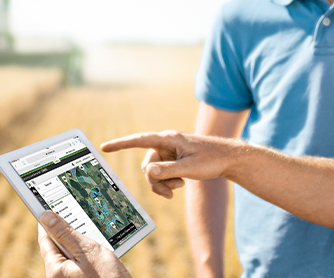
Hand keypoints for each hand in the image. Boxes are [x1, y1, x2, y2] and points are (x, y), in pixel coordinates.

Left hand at [38, 211, 130, 277]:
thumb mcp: (87, 251)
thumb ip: (65, 234)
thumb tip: (46, 217)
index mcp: (55, 270)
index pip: (44, 240)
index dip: (47, 223)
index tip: (50, 209)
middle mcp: (58, 277)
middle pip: (57, 248)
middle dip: (66, 233)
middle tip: (76, 217)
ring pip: (70, 255)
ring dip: (79, 243)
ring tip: (92, 233)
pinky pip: (78, 263)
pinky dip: (86, 254)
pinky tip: (97, 249)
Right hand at [101, 130, 238, 198]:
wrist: (228, 158)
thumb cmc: (211, 159)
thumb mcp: (189, 168)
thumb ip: (167, 170)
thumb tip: (147, 172)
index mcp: (168, 139)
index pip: (139, 140)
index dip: (121, 144)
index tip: (105, 146)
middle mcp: (165, 143)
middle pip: (147, 165)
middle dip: (155, 181)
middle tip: (170, 193)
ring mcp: (168, 152)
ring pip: (153, 171)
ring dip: (163, 183)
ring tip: (180, 186)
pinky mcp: (172, 159)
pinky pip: (161, 173)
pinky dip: (168, 182)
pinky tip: (181, 183)